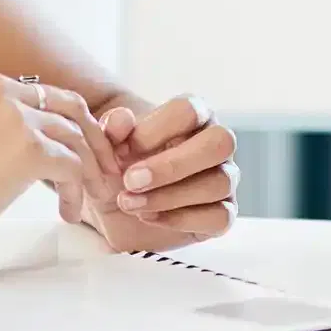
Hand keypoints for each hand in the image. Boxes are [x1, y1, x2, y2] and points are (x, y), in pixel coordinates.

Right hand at [0, 65, 98, 265]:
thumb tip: (30, 143)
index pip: (39, 94)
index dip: (64, 124)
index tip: (75, 151)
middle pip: (68, 107)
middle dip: (92, 140)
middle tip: (103, 171)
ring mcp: (14, 114)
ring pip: (75, 139)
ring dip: (90, 171)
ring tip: (92, 198)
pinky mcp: (28, 147)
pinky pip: (72, 167)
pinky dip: (77, 191)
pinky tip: (67, 212)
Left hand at [86, 93, 238, 247]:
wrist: (116, 203)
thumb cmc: (119, 164)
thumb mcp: (106, 145)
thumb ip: (111, 128)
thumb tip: (122, 119)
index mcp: (192, 116)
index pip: (189, 110)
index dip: (154, 130)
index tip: (121, 150)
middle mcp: (215, 144)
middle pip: (220, 142)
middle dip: (173, 165)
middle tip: (131, 181)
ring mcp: (224, 179)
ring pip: (219, 183)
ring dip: (169, 196)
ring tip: (129, 203)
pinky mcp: (222, 214)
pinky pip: (220, 217)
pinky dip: (181, 219)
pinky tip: (149, 217)